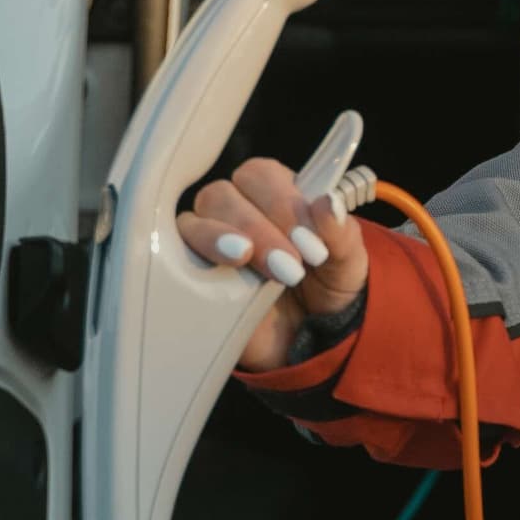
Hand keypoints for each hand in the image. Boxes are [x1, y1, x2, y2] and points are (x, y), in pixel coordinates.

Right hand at [177, 158, 371, 370]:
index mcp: (275, 194)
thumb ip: (341, 233)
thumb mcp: (348, 263)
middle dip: (257, 227)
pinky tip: (217, 280)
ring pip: (193, 222)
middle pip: (223, 194)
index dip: (282, 202)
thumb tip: (329, 203)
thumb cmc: (327, 289)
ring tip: (249, 262)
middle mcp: (235, 212)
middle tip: (290, 266)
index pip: (262, 175)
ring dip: (220, 239)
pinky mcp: (189, 279)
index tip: (310, 242)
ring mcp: (207, 245)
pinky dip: (192, 265)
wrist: (310, 344)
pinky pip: (171, 260)